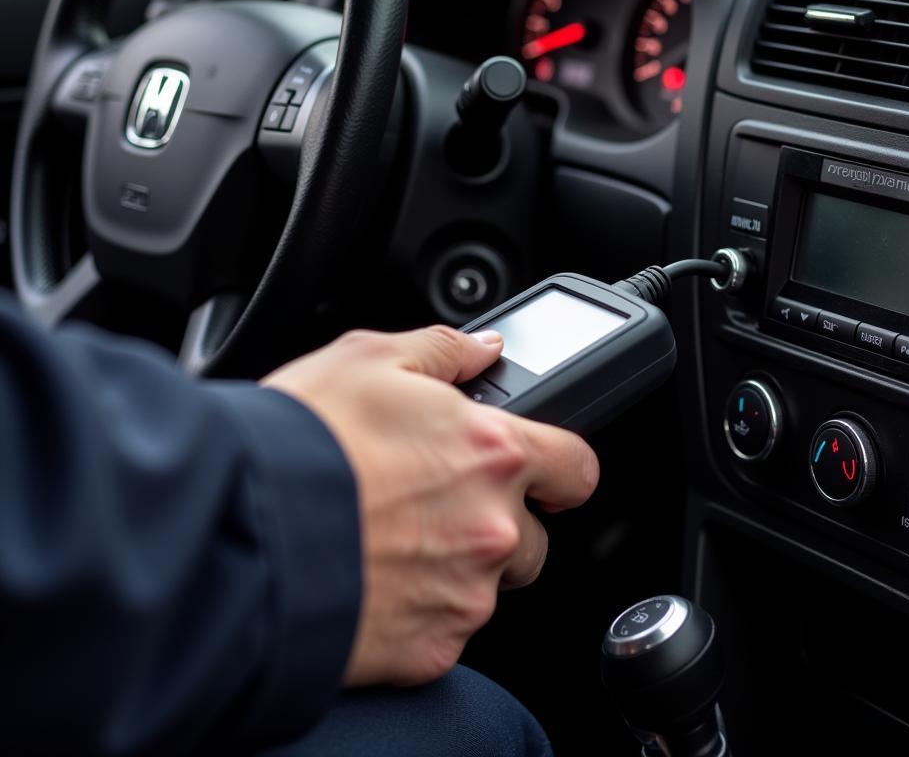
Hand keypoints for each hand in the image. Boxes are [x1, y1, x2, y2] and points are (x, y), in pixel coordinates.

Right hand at [262, 324, 599, 686]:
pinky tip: (373, 579)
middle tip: (435, 504)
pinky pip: (446, 631)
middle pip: (534, 537)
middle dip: (499, 522)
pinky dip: (419, 611)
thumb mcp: (368, 358)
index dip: (560, 467)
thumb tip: (482, 348)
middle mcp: (493, 527)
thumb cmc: (303, 443)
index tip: (541, 472)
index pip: (576, 467)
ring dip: (458, 568)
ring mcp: (466, 595)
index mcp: (492, 452)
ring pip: (488, 586)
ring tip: (392, 541)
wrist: (241, 534)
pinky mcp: (432, 650)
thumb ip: (443, 349)